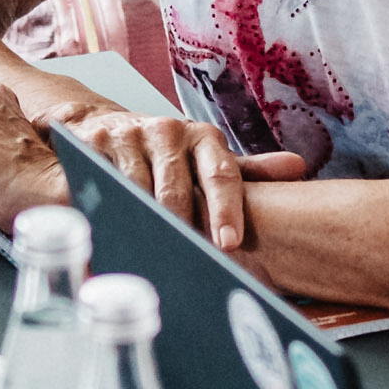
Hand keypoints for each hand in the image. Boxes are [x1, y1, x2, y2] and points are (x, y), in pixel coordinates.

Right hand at [59, 101, 282, 254]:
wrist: (105, 126)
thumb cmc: (167, 154)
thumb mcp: (207, 159)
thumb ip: (249, 171)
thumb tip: (297, 168)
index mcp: (202, 137)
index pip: (221, 174)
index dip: (225, 210)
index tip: (228, 243)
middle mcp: (165, 131)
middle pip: (176, 190)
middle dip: (183, 228)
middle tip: (188, 261)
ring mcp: (126, 137)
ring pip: (138, 192)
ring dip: (143, 228)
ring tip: (151, 260)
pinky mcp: (90, 145)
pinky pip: (99, 188)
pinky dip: (105, 216)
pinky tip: (110, 242)